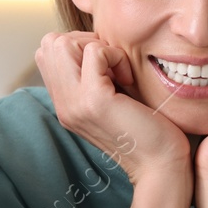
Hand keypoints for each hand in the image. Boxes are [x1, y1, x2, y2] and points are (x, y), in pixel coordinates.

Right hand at [33, 31, 190, 185]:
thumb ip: (95, 77)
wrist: (160, 166)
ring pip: (63, 43)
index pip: (47, 52)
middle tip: (113, 66)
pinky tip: (128, 79)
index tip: (107, 66)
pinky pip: (93, 52)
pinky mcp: (94, 100)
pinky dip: (115, 55)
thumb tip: (94, 44)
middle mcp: (62, 104)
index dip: (78, 46)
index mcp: (64, 103)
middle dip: (85, 41)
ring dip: (98, 47)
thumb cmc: (147, 130)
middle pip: (50, 43)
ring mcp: (74, 103)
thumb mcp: (111, 99)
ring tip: (119, 73)